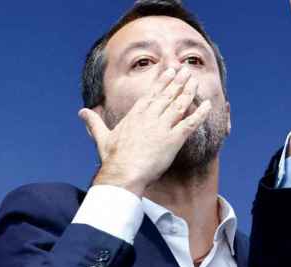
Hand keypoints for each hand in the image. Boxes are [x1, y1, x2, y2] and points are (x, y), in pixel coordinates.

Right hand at [79, 67, 211, 195]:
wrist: (123, 172)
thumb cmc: (113, 158)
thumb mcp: (101, 136)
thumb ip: (94, 122)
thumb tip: (82, 112)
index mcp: (135, 115)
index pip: (151, 94)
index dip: (162, 82)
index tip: (169, 71)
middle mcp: (149, 117)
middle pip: (166, 95)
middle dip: (177, 81)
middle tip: (186, 69)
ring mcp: (162, 127)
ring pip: (178, 104)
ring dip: (188, 91)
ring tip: (195, 80)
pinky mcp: (173, 139)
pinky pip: (190, 123)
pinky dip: (200, 113)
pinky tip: (208, 104)